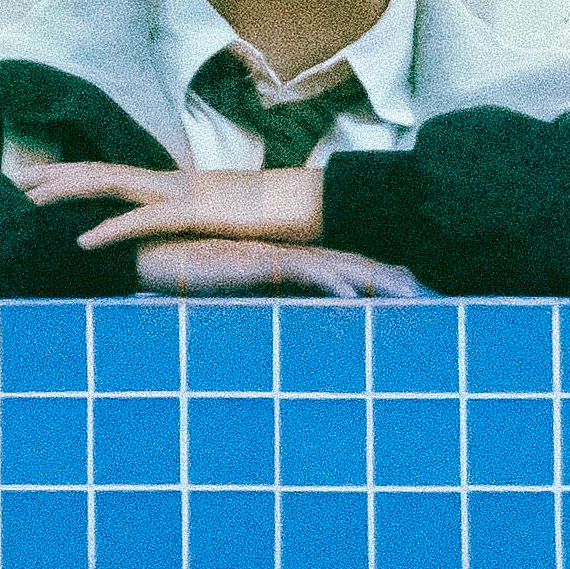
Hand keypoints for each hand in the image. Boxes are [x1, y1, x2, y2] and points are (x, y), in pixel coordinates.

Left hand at [7, 155, 321, 251]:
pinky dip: (110, 231)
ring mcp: (180, 193)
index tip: (41, 179)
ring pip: (112, 185)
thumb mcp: (223, 218)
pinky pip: (143, 222)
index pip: (114, 174)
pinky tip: (82, 242)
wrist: (309, 203)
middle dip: (58, 176)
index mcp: (174, 184)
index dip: (76, 174)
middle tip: (18, 181)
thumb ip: (196, 222)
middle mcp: (170, 181)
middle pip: (102, 172)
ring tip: (32, 200)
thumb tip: (179, 229)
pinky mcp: (193, 213)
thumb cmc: (271, 214)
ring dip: (70, 192)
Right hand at [131, 237, 429, 301]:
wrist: (143, 254)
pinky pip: (299, 274)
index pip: (336, 267)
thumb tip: (274, 314)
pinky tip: (354, 299)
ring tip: (407, 296)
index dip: (372, 277)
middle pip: (346, 263)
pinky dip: (329, 285)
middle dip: (388, 278)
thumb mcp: (228, 290)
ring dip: (373, 281)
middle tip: (426, 294)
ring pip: (333, 266)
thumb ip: (253, 297)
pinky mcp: (254, 263)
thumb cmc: (181, 274)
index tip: (406, 292)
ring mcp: (270, 256)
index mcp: (281, 260)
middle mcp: (283, 254)